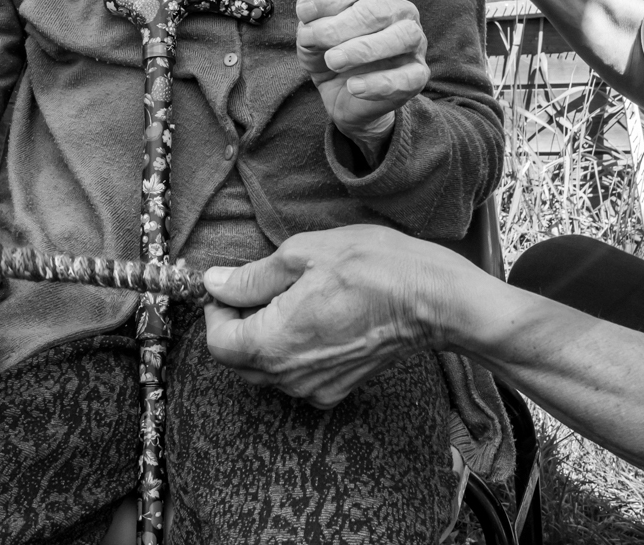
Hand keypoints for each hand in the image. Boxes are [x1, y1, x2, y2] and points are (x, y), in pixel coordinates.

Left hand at [203, 226, 465, 407]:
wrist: (429, 299)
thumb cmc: (370, 267)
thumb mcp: (303, 254)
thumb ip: (252, 277)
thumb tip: (214, 283)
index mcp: (274, 343)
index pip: (217, 343)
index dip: (216, 312)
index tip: (231, 285)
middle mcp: (289, 377)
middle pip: (237, 360)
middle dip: (237, 324)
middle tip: (259, 287)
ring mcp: (314, 389)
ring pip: (265, 369)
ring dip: (263, 336)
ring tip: (291, 298)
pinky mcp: (335, 390)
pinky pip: (294, 376)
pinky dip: (290, 351)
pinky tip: (313, 318)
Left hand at [295, 0, 428, 156]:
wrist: (343, 96)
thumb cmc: (330, 53)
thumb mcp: (310, 36)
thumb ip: (309, 20)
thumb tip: (310, 8)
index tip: (304, 14)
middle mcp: (400, 10)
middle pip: (377, 9)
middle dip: (340, 26)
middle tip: (313, 41)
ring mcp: (415, 41)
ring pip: (403, 36)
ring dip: (363, 49)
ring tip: (333, 61)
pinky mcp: (418, 74)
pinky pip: (408, 77)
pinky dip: (379, 83)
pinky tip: (353, 86)